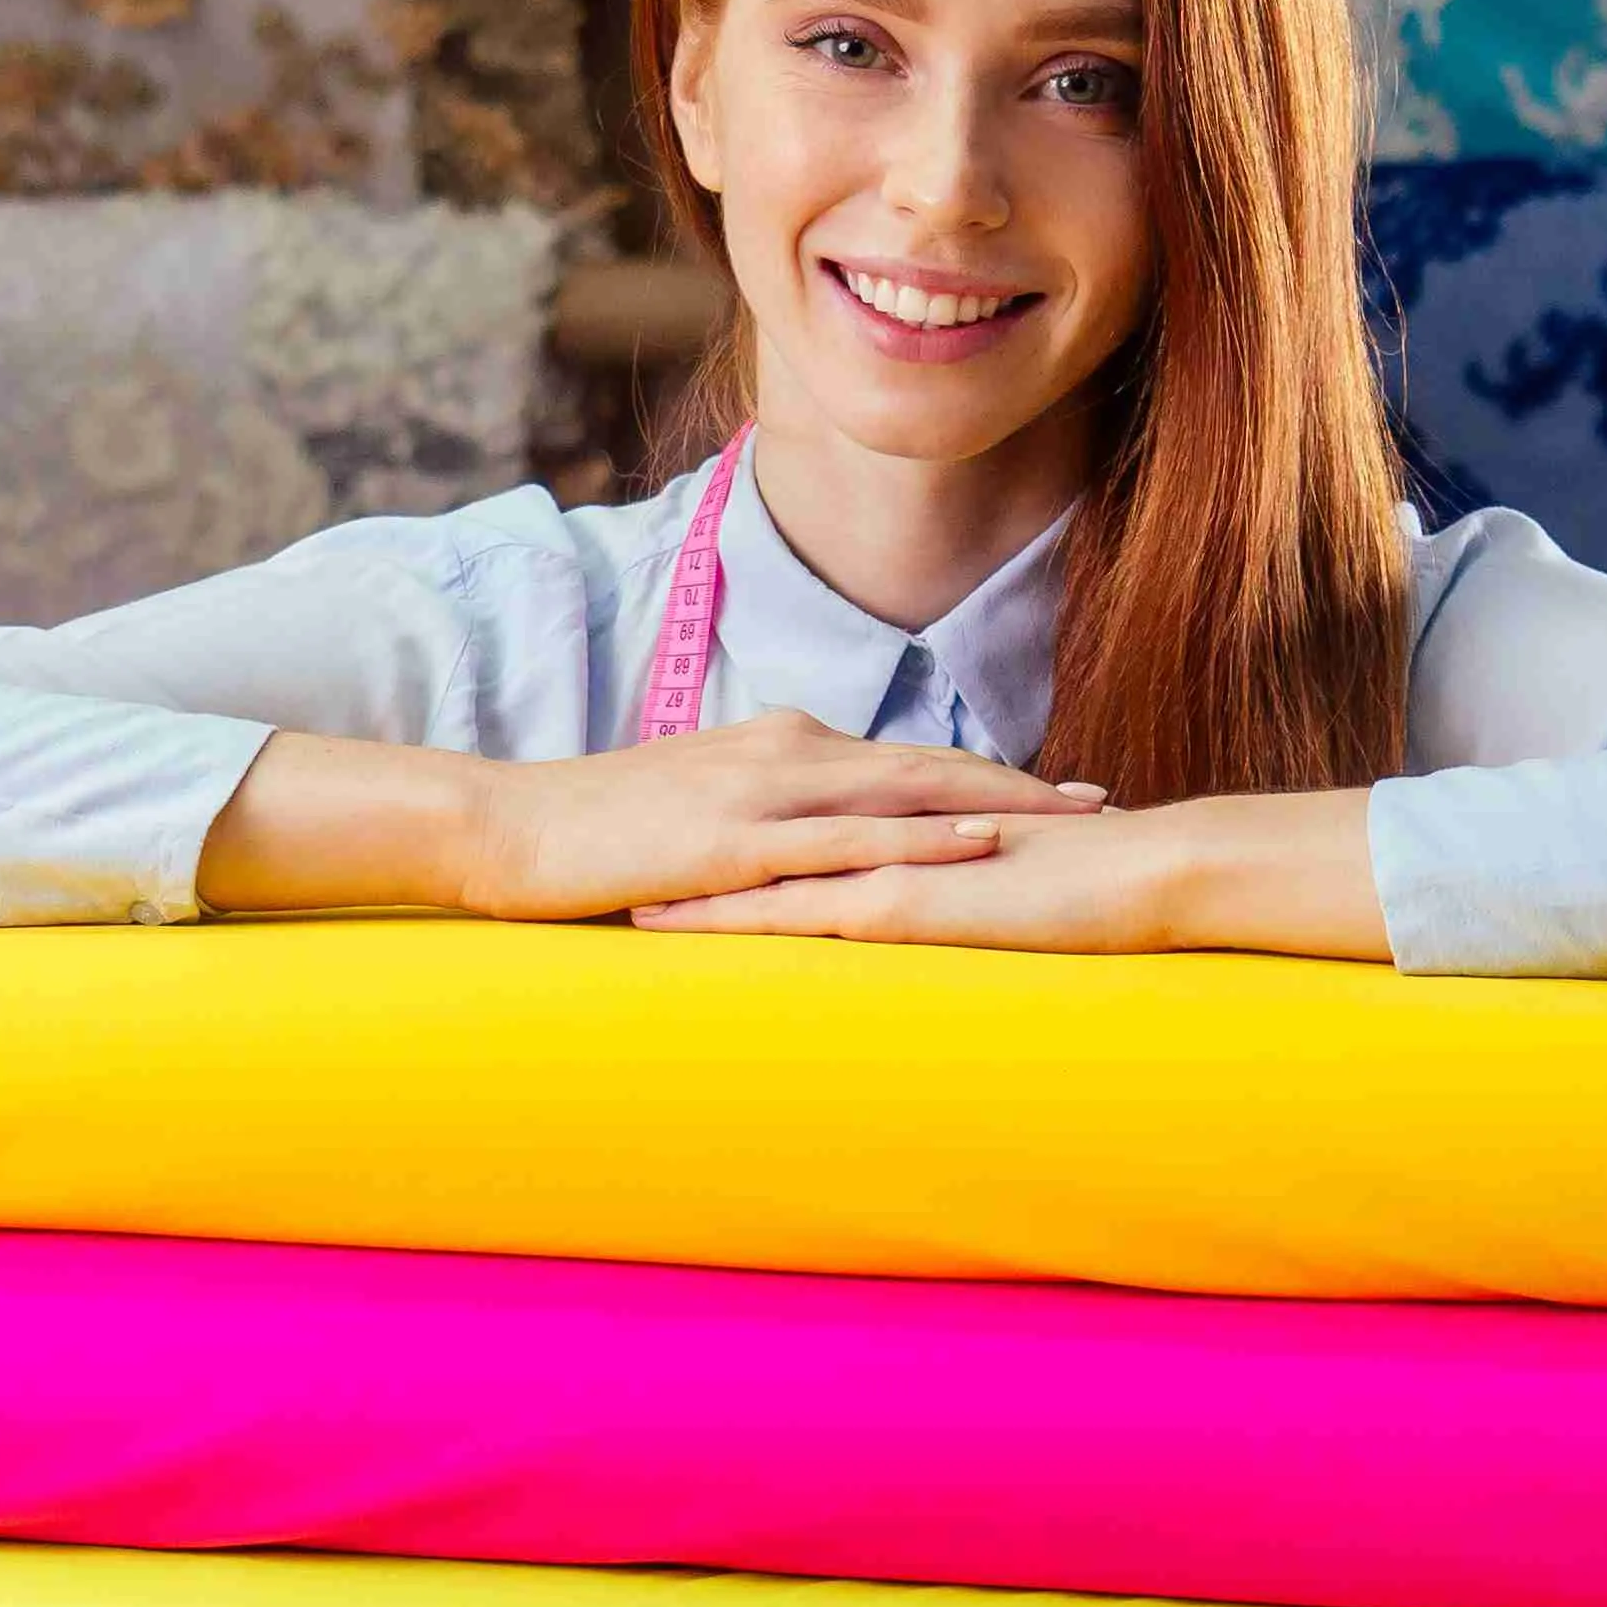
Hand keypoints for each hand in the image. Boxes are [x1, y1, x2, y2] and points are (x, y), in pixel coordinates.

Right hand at [196, 713, 1098, 921]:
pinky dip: (921, 838)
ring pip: (907, 793)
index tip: (1049, 795)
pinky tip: (977, 847)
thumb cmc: (588, 834)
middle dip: (1019, 785)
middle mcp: (785, 754)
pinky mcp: (738, 839)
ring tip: (1074, 820)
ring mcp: (764, 792)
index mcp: (776, 748)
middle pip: (928, 767)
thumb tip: (797, 859)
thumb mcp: (687, 819)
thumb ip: (753, 827)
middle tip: (1103, 801)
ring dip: (997, 804)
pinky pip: (848, 838)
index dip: (979, 779)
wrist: (504, 827)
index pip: (899, 763)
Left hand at [632, 788, 1388, 959]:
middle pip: (761, 838)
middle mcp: (879, 834)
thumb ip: (958, 880)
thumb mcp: (1001, 881)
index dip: (731, 832)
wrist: (1150, 871)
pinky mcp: (901, 901)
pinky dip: (729, 916)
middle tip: (611, 861)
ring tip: (614, 896)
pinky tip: (675, 928)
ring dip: (687, 883)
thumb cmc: (1090, 880)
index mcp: (902, 827)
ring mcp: (886, 862)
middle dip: (685, 848)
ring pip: (760, 870)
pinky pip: (796, 911)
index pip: (800, 826)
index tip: (666, 843)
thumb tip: (935, 897)